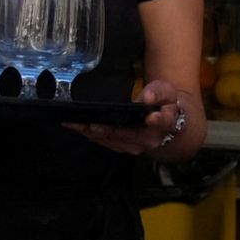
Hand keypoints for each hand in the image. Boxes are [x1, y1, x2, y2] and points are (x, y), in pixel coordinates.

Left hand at [75, 78, 190, 156]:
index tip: (146, 118)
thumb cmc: (163, 103)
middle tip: (85, 122)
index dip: (154, 121)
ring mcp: (134, 146)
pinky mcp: (122, 147)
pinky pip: (105, 142)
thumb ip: (157, 92)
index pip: (160, 122)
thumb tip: (147, 97)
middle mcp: (148, 140)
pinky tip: (77, 127)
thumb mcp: (165, 91)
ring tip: (73, 123)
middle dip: (104, 129)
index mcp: (164, 123)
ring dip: (91, 132)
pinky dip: (90, 134)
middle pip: (124, 134)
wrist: (163, 120)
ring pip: (111, 140)